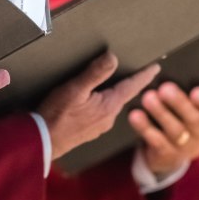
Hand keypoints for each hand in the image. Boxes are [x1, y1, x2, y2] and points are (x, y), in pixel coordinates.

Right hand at [38, 52, 159, 159]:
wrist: (42, 142)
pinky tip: (95, 100)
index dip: (144, 75)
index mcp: (109, 106)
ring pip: (112, 105)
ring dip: (115, 93)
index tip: (156, 67)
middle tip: (138, 72)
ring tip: (116, 83)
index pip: (132, 87)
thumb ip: (95, 73)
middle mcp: (108, 118)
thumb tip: (113, 57)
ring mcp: (99, 127)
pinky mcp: (89, 131)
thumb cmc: (56, 116)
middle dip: (130, 84)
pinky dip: (103, 103)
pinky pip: (102, 112)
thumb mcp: (75, 89)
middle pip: (123, 96)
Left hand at [129, 84, 198, 175]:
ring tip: (148, 98)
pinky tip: (135, 116)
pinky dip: (145, 128)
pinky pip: (156, 141)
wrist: (175, 151)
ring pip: (175, 130)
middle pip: (193, 119)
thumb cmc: (188, 116)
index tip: (197, 91)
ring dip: (160, 113)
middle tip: (165, 88)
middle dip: (179, 103)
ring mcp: (185, 146)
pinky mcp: (167, 154)